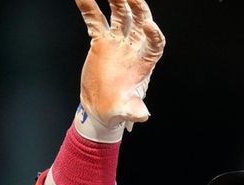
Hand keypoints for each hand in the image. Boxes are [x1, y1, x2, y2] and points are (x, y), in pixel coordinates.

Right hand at [75, 0, 164, 138]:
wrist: (101, 108)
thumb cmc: (118, 109)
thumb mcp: (127, 112)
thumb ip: (135, 110)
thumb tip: (143, 114)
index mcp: (144, 63)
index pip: (155, 44)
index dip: (154, 34)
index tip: (150, 26)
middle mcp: (133, 48)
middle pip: (140, 22)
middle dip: (137, 7)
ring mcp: (117, 43)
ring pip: (119, 16)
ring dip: (116, 0)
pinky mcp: (101, 41)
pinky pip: (95, 20)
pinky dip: (89, 7)